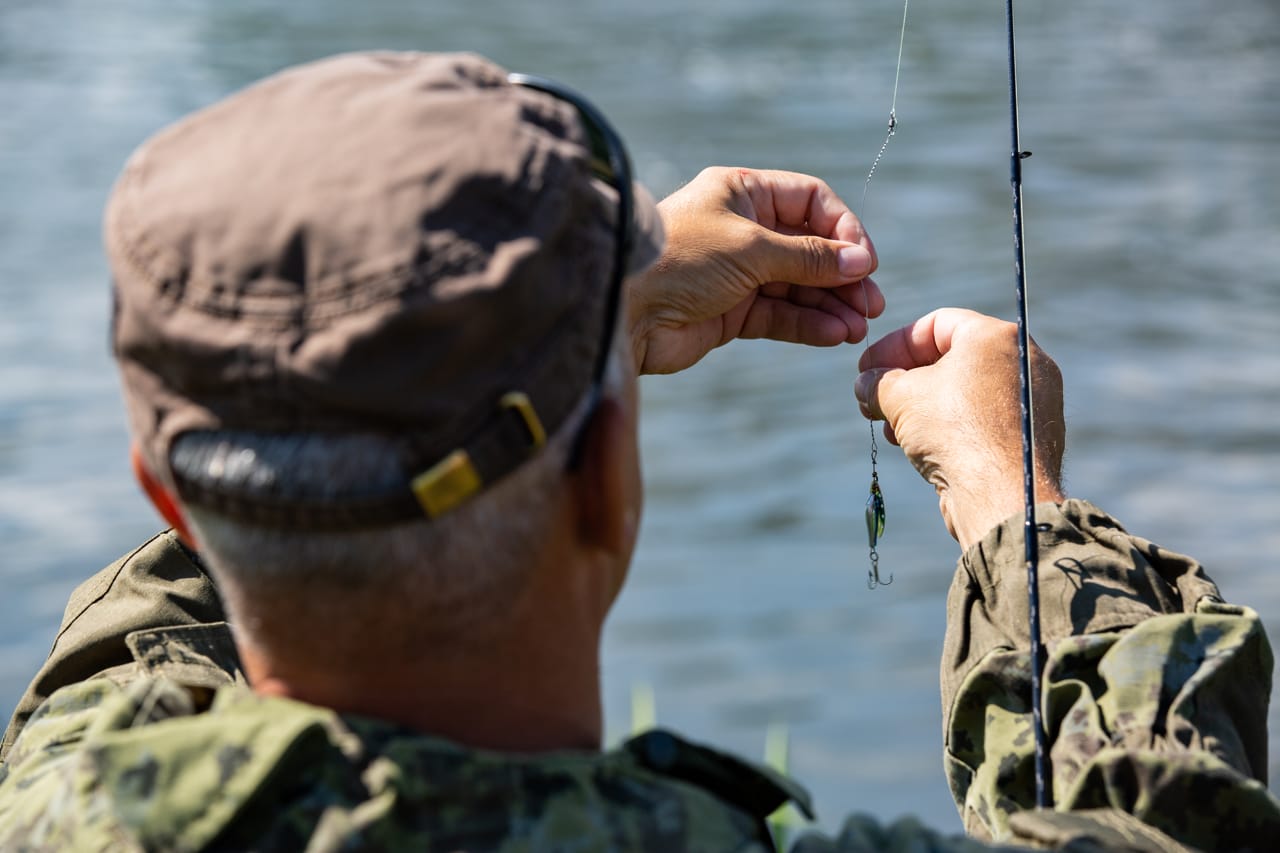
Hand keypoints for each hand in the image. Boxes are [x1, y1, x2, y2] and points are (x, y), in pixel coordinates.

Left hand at [628, 167, 882, 375]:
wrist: (623, 308)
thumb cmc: (679, 260)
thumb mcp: (751, 248)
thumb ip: (809, 257)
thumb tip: (862, 261)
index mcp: (743, 193)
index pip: (811, 202)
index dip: (843, 229)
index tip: (866, 261)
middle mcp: (742, 228)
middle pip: (810, 248)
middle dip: (843, 275)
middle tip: (872, 303)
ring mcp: (737, 272)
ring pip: (798, 287)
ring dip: (831, 305)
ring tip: (858, 326)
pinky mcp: (731, 312)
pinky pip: (780, 315)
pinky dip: (808, 324)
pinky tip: (834, 335)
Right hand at [853, 308, 1065, 548]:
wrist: (1000, 495)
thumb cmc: (955, 432)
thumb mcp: (900, 397)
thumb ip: (877, 382)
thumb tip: (865, 384)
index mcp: (996, 336)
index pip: (935, 324)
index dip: (893, 345)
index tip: (866, 368)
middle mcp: (1024, 360)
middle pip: (951, 358)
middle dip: (904, 379)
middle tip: (873, 399)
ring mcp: (1032, 399)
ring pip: (965, 391)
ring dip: (921, 406)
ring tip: (890, 427)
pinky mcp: (1029, 434)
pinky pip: (982, 418)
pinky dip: (949, 425)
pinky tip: (919, 446)